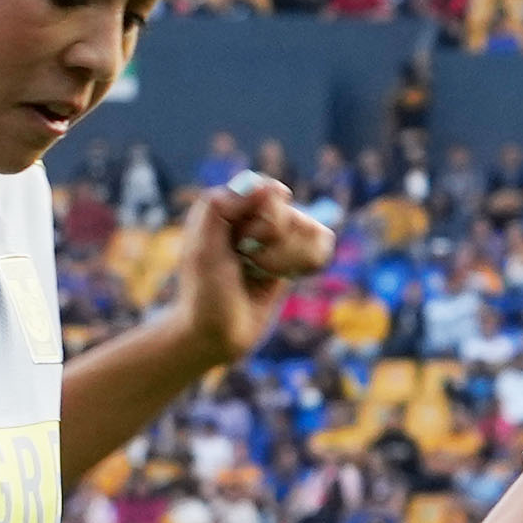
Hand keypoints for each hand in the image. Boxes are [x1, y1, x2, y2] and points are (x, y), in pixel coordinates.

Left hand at [169, 175, 332, 368]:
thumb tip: (268, 187)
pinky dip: (306, 261)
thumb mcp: (203, 248)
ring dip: (285, 258)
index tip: (242, 242)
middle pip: (288, 212)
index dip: (264, 217)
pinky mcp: (291, 257)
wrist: (217, 335)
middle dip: (273, 243)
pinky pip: (319, 245)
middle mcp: (251, 216)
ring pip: (306, 229)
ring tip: (260, 274)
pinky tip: (287, 276)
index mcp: (226, 206)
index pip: (266, 190)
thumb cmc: (204, 293)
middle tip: (246, 262)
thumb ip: (223, 208)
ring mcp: (273, 237)